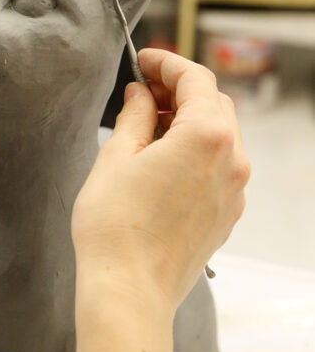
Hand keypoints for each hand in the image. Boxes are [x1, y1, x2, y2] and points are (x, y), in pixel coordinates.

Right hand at [71, 49, 249, 317]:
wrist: (130, 291)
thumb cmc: (115, 227)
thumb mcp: (115, 157)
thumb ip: (134, 116)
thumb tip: (141, 96)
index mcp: (206, 136)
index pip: (195, 79)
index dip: (167, 62)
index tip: (143, 60)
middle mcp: (232, 159)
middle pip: (214, 104)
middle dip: (180, 90)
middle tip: (143, 90)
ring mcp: (234, 190)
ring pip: (220, 136)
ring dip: (189, 121)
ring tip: (148, 125)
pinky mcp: (227, 214)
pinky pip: (219, 167)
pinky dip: (196, 151)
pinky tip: (163, 159)